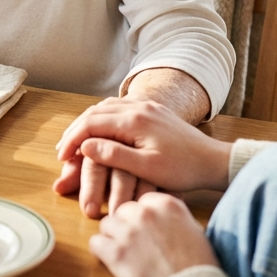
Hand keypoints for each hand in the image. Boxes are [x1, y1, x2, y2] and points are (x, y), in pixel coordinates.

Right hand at [53, 99, 230, 215]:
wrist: (213, 160)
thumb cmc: (182, 169)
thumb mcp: (147, 167)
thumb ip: (114, 154)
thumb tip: (85, 145)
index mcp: (134, 120)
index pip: (91, 123)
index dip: (73, 139)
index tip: (62, 157)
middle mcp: (138, 106)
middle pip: (95, 112)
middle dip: (75, 130)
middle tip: (63, 150)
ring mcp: (146, 106)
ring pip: (105, 107)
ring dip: (87, 122)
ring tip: (76, 141)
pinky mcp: (152, 111)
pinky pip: (119, 107)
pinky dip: (102, 117)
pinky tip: (99, 129)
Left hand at [90, 193, 217, 276]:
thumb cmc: (198, 265)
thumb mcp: (192, 229)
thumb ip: (171, 216)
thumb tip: (160, 215)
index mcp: (166, 204)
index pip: (141, 201)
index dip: (142, 217)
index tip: (145, 230)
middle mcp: (145, 213)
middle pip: (122, 210)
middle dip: (126, 226)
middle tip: (134, 245)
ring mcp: (129, 232)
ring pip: (106, 225)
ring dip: (112, 238)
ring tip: (124, 254)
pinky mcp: (116, 252)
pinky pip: (95, 243)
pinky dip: (101, 252)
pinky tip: (112, 261)